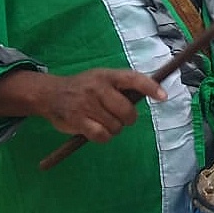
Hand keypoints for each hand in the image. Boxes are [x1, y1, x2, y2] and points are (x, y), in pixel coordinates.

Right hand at [36, 69, 166, 142]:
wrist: (49, 94)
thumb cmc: (83, 87)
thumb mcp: (101, 78)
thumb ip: (122, 86)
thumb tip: (152, 94)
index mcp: (107, 75)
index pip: (133, 79)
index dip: (150, 88)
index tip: (164, 97)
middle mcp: (98, 88)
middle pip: (127, 111)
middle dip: (128, 119)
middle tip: (119, 117)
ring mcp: (87, 104)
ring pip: (116, 126)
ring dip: (114, 128)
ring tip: (102, 121)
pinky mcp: (78, 121)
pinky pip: (102, 136)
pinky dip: (104, 137)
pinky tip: (97, 130)